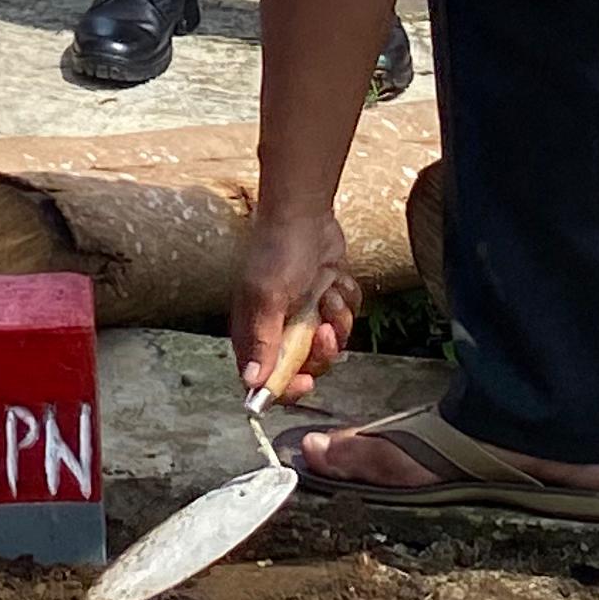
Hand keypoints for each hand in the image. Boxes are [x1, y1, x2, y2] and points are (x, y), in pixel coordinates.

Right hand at [232, 209, 356, 400]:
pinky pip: (346, 319)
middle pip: (306, 365)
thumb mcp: (268, 297)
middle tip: (324, 326)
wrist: (305, 213)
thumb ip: (263, 341)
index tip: (307, 379)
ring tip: (327, 292)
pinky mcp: (326, 301)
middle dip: (322, 349)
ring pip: (332, 343)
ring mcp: (305, 314)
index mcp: (254, 331)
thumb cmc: (278, 249)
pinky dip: (346, 300)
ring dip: (337, 319)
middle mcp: (279, 328)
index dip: (286, 386)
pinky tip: (334, 279)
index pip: (265, 379)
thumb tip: (252, 382)